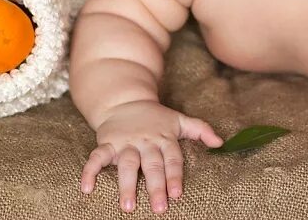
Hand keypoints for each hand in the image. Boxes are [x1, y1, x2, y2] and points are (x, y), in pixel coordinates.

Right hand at [80, 100, 222, 213]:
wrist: (124, 100)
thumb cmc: (156, 117)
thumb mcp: (179, 120)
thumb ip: (200, 130)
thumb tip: (221, 142)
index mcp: (164, 137)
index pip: (171, 158)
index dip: (174, 175)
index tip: (177, 194)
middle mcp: (145, 141)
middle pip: (151, 164)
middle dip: (155, 185)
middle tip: (159, 207)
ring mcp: (125, 142)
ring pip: (126, 163)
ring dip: (126, 184)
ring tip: (129, 206)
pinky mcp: (107, 143)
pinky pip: (97, 157)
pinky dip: (90, 171)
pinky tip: (87, 189)